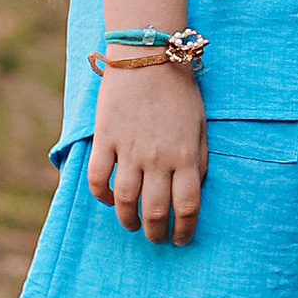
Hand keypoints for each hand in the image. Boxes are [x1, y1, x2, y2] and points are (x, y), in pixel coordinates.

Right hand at [86, 70, 207, 243]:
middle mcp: (158, 157)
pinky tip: (108, 200)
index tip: (181, 239)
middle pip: (156, 210)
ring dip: (128, 220)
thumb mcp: (200, 126)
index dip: (185, 229)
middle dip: (156, 232)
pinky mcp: (106, 138)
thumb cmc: (179, 92)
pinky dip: (101, 195)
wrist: (149, 57)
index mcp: (186, 155)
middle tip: (156, 238)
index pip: (187, 206)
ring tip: (133, 225)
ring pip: (125, 200)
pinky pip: (98, 177)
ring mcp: (129, 149)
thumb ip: (199, 160)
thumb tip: (194, 189)